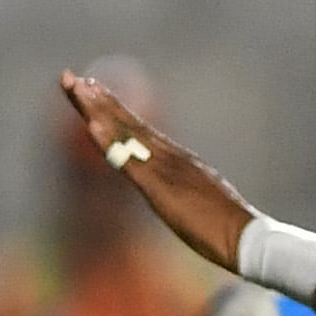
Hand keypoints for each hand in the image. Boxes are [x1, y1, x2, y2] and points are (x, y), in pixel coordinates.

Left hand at [58, 71, 253, 271]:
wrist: (247, 237)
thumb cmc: (228, 227)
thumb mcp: (203, 201)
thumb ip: (187, 189)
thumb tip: (178, 189)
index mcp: (178, 160)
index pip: (138, 129)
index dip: (113, 110)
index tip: (92, 90)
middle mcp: (169, 156)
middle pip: (126, 122)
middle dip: (96, 100)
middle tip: (68, 77)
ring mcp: (165, 169)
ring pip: (124, 133)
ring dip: (98, 110)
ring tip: (76, 87)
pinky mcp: (160, 187)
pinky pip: (128, 160)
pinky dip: (109, 140)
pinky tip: (91, 124)